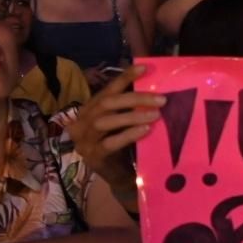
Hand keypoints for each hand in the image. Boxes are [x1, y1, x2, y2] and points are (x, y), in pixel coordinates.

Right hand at [66, 65, 166, 209]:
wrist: (116, 175)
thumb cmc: (121, 144)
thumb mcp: (123, 122)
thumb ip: (128, 107)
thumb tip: (152, 86)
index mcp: (88, 110)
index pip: (106, 90)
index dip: (124, 78)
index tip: (144, 68)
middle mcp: (81, 123)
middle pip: (106, 104)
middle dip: (134, 99)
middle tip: (161, 99)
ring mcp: (84, 141)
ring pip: (105, 122)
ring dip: (132, 116)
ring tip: (156, 114)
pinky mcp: (93, 156)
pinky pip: (110, 142)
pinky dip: (129, 134)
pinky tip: (145, 130)